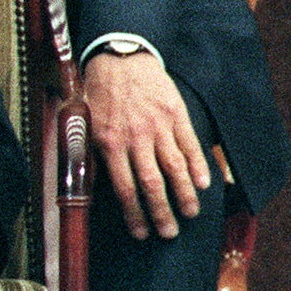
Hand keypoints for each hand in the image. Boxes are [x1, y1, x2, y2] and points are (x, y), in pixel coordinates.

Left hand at [84, 50, 211, 240]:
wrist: (119, 57)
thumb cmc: (99, 93)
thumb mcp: (84, 123)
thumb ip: (92, 152)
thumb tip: (93, 184)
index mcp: (109, 143)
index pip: (124, 189)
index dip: (134, 214)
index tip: (141, 233)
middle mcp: (136, 138)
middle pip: (152, 185)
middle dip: (162, 213)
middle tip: (169, 233)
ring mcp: (159, 127)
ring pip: (175, 169)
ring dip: (185, 195)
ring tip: (191, 214)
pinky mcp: (177, 115)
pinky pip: (191, 145)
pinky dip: (200, 166)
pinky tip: (206, 184)